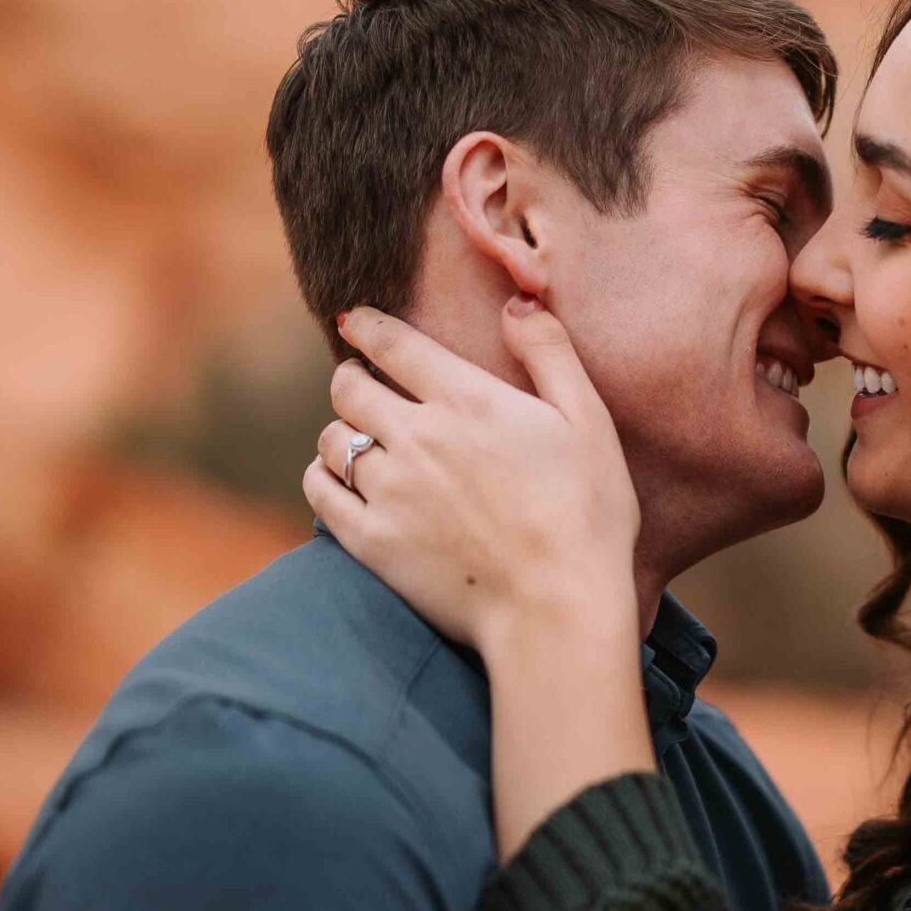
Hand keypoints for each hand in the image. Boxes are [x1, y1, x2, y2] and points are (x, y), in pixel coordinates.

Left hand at [306, 303, 639, 649]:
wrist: (557, 608)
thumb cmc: (587, 516)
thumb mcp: (589, 422)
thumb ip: (550, 353)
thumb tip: (515, 303)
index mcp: (467, 400)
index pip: (393, 343)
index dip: (367, 326)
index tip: (355, 321)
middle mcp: (417, 436)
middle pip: (348, 388)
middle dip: (352, 378)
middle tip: (363, 386)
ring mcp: (389, 490)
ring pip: (333, 440)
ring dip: (341, 432)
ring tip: (359, 440)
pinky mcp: (371, 542)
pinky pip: (321, 492)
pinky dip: (323, 477)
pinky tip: (340, 480)